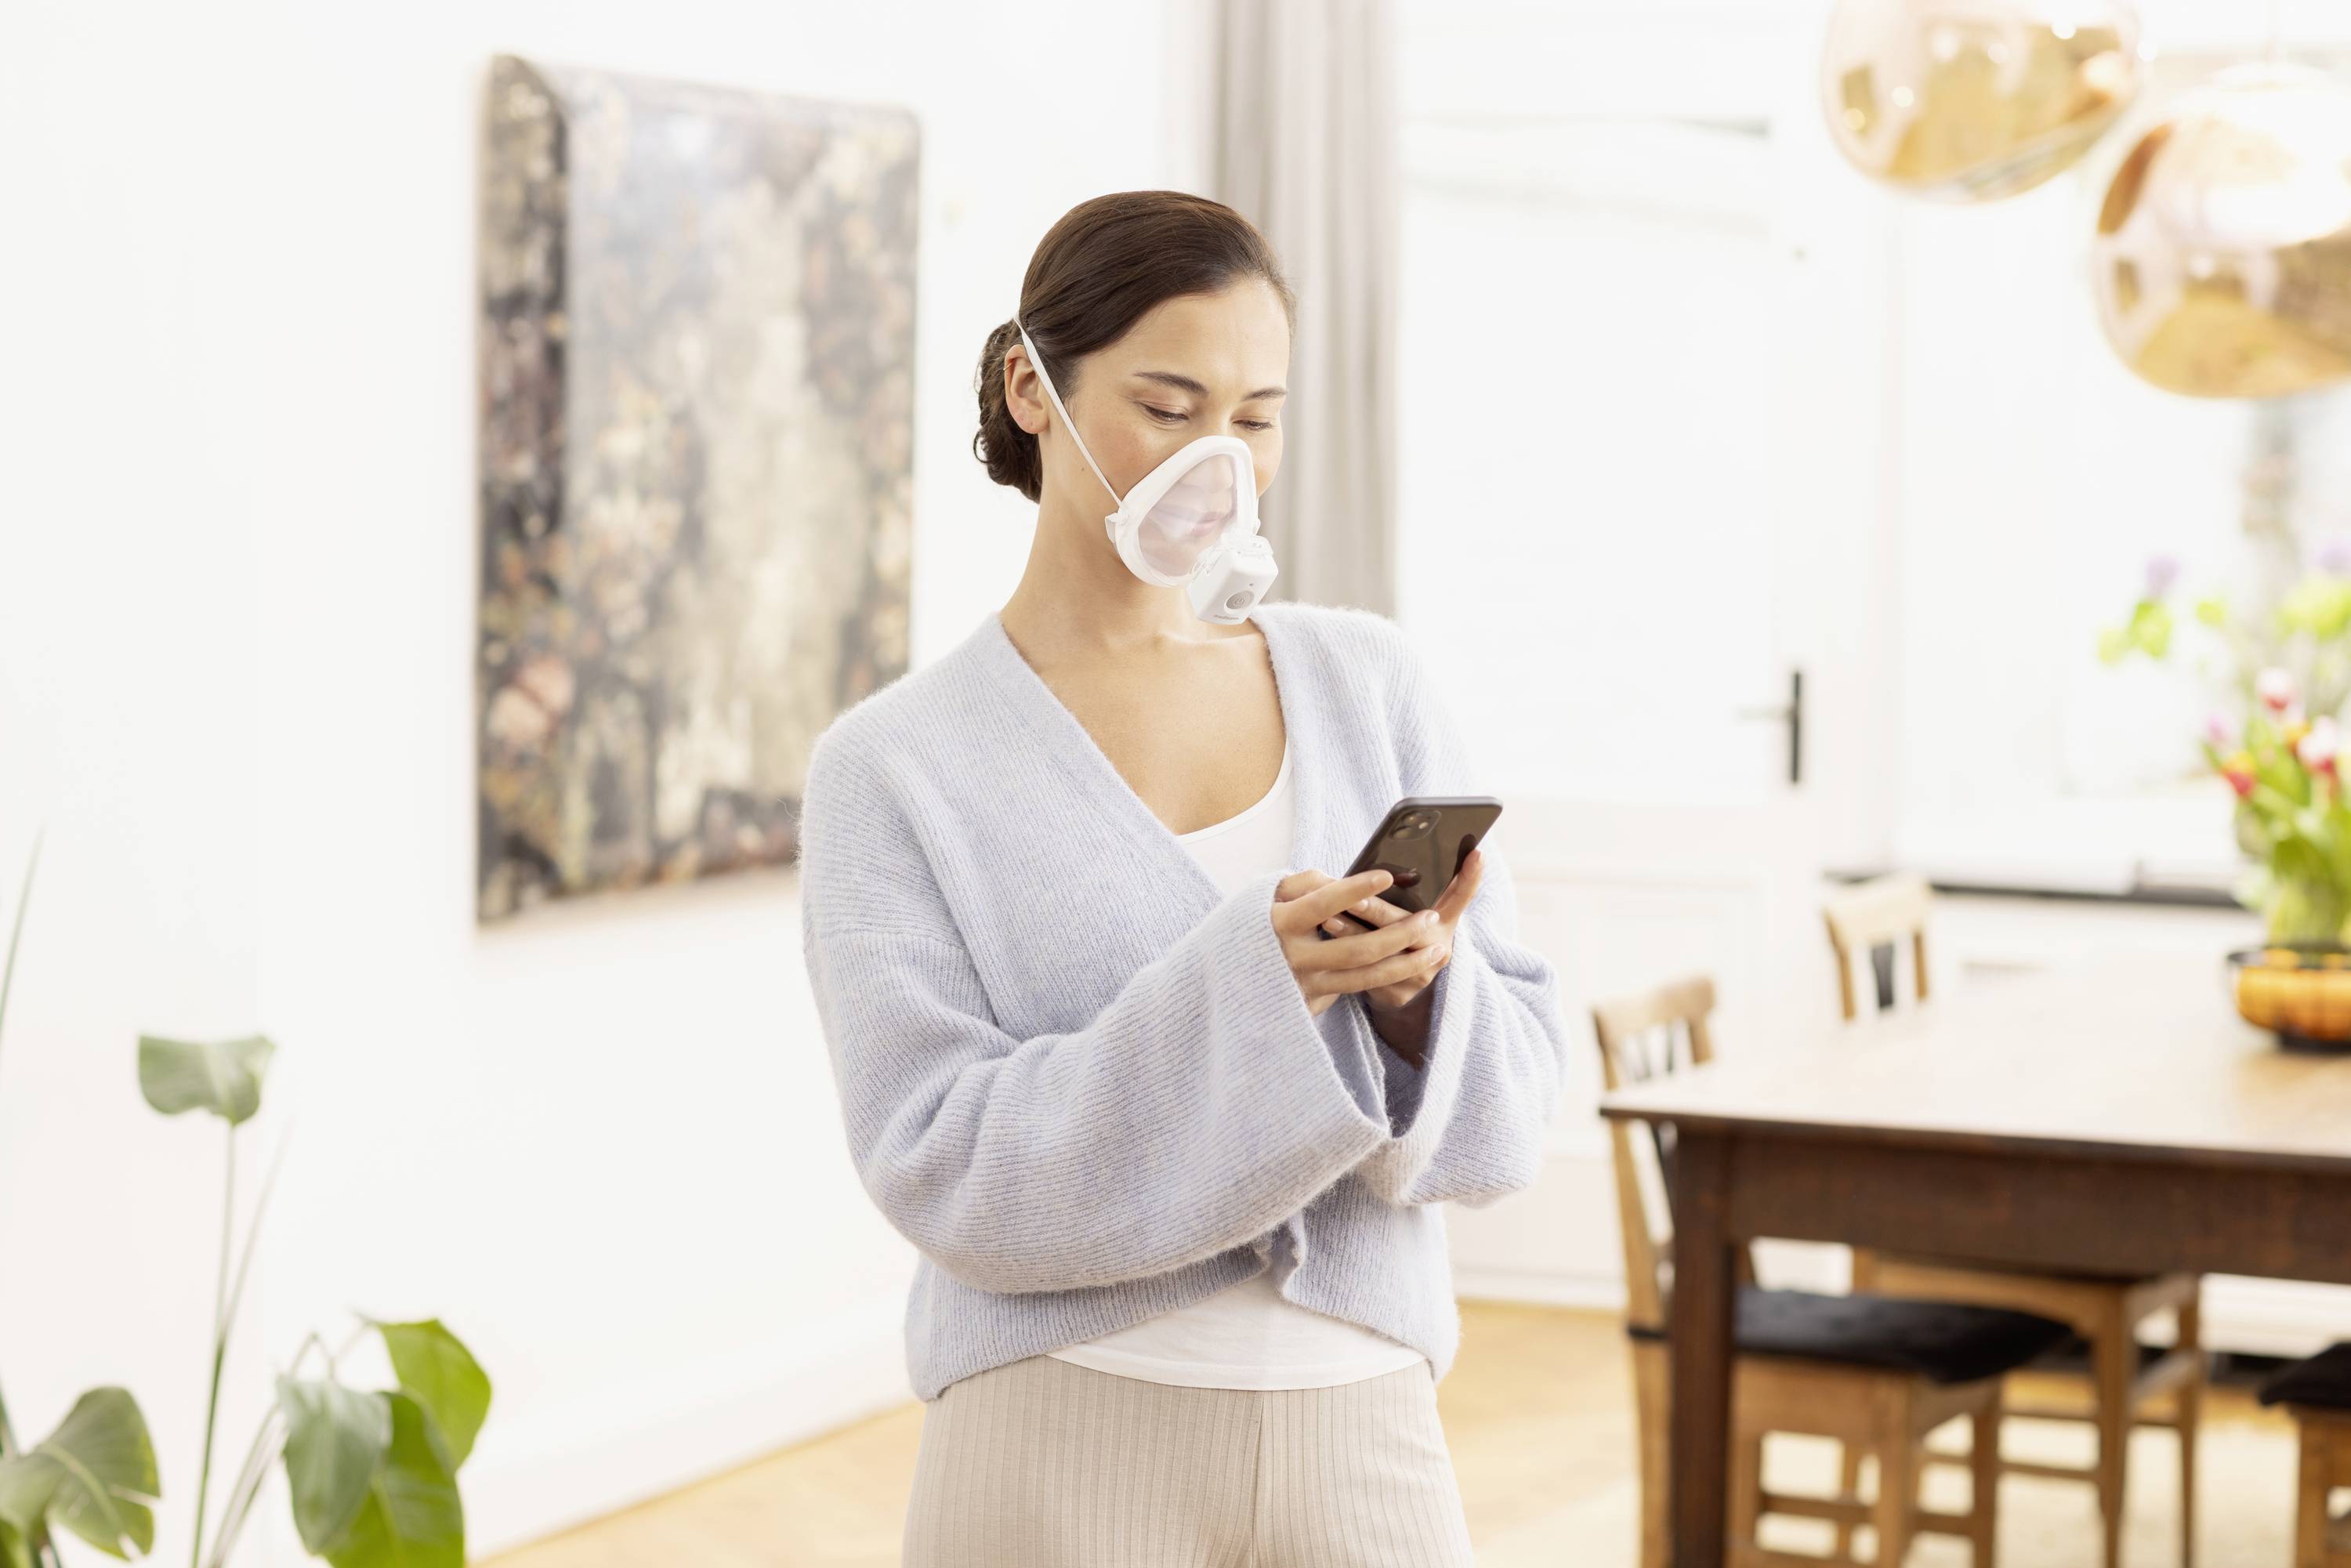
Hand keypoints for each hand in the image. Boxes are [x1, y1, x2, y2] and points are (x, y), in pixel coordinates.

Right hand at [1271, 868, 1448, 1017]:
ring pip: (1366, 978)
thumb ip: (1307, 883)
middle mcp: (1294, 959)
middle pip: (1356, 950)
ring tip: (1439, 948)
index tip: (1387, 876)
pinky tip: (1416, 966)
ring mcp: (1305, 985)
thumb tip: (1344, 883)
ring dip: (1406, 963)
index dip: (1355, 890)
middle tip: (1431, 916)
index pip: (1323, 904)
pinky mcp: (1314, 1003)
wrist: (1235, 974)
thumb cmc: (1261, 922)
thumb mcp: (1272, 895)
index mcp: (1280, 924)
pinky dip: (1391, 978)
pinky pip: (1358, 990)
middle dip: (1398, 934)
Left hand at [1316, 847, 1481, 1017]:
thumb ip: (1415, 889)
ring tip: (1328, 919)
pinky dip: (1343, 958)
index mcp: (1446, 922)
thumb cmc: (1401, 935)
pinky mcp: (1398, 994)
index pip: (1462, 895)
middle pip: (1406, 927)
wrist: (1399, 986)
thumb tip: (1403, 854)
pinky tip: (1325, 946)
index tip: (1476, 852)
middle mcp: (1438, 948)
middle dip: (1376, 911)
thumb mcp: (1414, 912)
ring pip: (1382, 953)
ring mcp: (1420, 975)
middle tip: (1352, 898)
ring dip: (1352, 934)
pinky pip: (1367, 976)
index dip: (1472, 875)